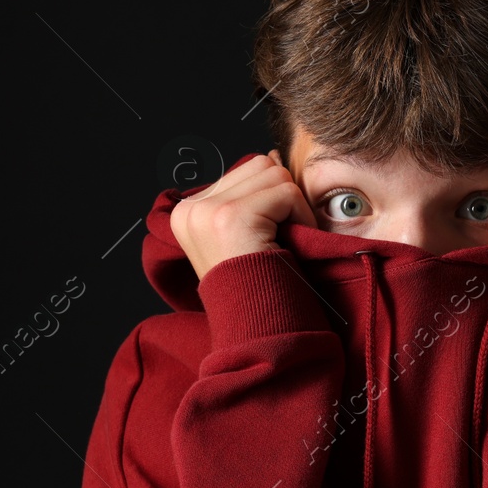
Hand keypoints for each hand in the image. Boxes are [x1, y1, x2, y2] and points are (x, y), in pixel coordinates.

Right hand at [170, 149, 318, 280]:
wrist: (258, 332)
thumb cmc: (260, 288)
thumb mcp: (246, 237)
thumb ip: (250, 195)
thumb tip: (271, 154)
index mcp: (186, 212)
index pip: (244, 171)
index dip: (270, 200)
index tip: (266, 238)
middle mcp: (189, 208)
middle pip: (260, 165)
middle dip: (282, 199)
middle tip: (279, 240)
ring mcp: (207, 211)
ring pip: (274, 172)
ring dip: (292, 207)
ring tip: (282, 243)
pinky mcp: (231, 216)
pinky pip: (287, 191)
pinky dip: (300, 218)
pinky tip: (288, 248)